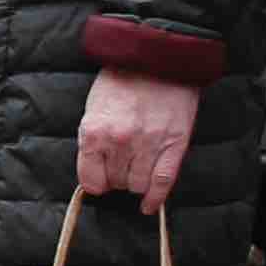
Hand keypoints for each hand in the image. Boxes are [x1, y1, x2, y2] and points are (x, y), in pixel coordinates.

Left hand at [77, 68, 201, 214]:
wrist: (156, 59)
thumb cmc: (121, 81)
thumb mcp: (93, 108)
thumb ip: (92, 140)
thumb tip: (94, 170)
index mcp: (94, 131)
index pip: (90, 179)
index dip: (95, 182)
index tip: (99, 180)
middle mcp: (119, 142)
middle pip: (116, 183)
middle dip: (116, 179)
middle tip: (120, 166)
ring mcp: (148, 145)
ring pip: (138, 186)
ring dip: (135, 183)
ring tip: (136, 170)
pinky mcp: (174, 145)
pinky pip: (163, 183)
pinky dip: (156, 199)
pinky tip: (150, 206)